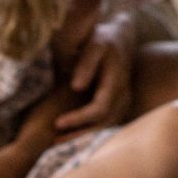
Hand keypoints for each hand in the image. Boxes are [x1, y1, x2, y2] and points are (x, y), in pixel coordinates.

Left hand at [56, 10, 140, 131]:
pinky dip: (89, 128)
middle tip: (53, 141)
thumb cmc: (103, 39)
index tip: (57, 123)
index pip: (99, 108)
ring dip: (83, 134)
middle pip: (104, 122)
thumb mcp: (94, 45)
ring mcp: (124, 99)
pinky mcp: (120, 102)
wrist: (121, 36)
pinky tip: (71, 131)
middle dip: (78, 133)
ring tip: (58, 140)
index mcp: (116, 80)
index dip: (79, 118)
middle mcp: (124, 93)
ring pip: (106, 124)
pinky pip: (106, 121)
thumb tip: (77, 86)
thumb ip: (86, 64)